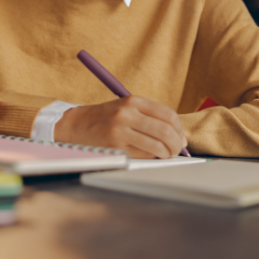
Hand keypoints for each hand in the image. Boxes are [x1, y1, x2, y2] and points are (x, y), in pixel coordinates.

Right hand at [54, 96, 187, 158]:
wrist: (76, 124)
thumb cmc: (106, 117)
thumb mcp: (126, 106)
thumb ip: (150, 115)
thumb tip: (177, 134)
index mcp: (133, 101)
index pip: (167, 114)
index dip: (179, 128)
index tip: (181, 137)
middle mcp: (127, 114)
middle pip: (164, 130)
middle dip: (176, 143)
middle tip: (178, 149)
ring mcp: (120, 131)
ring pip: (156, 145)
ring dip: (167, 153)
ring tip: (168, 154)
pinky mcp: (115, 147)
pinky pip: (143, 154)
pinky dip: (153, 157)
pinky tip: (153, 156)